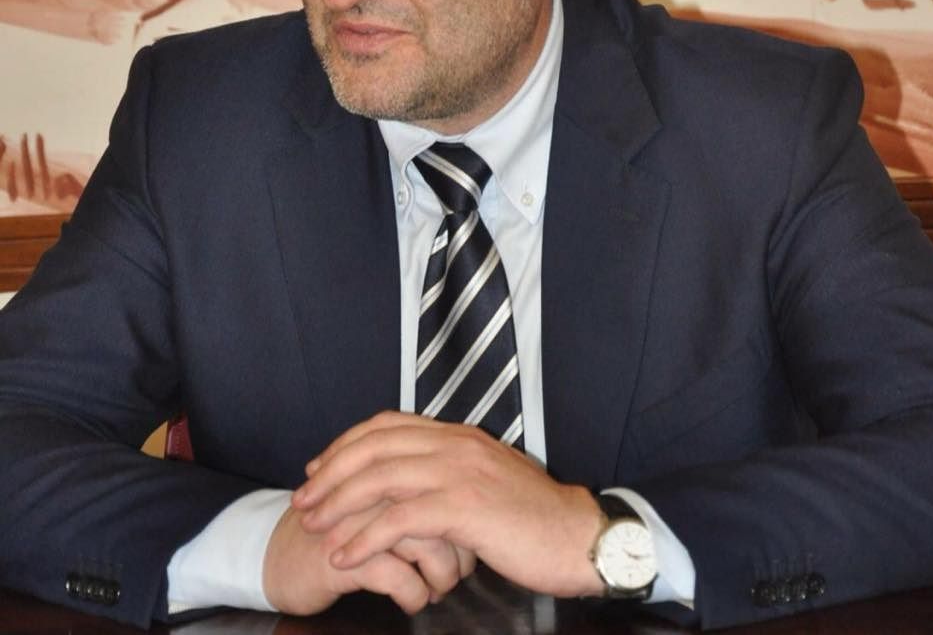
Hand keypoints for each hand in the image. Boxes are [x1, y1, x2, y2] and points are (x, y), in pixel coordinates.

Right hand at [263, 499, 474, 614]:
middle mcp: (374, 488)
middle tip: (461, 570)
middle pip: (439, 508)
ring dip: (440, 572)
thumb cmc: (335, 533)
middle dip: (459, 546)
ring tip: (440, 587)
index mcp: (386, 468)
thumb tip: (464, 524)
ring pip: (424, 540)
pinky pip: (395, 575)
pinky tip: (414, 600)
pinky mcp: (341, 556)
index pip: (444, 481)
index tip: (469, 544)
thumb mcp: (378, 507)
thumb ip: (415, 499)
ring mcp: (357, 519)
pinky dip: (413, 593)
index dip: (463, 517)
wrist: (277, 557)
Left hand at [290, 411, 604, 597]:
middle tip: (303, 500)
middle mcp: (455, 444)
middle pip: (375, 446)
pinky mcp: (466, 508)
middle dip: (331, 473)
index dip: (346, 444)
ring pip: (381, 478)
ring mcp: (460, 473)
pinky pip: (400, 519)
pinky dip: (365, 538)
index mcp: (458, 435)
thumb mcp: (487, 480)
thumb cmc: (532, 517)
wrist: (579, 536)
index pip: (387, 425)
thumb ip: (450, 472)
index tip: (318, 469)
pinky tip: (345, 557)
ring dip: (338, 504)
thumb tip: (413, 485)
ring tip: (313, 528)